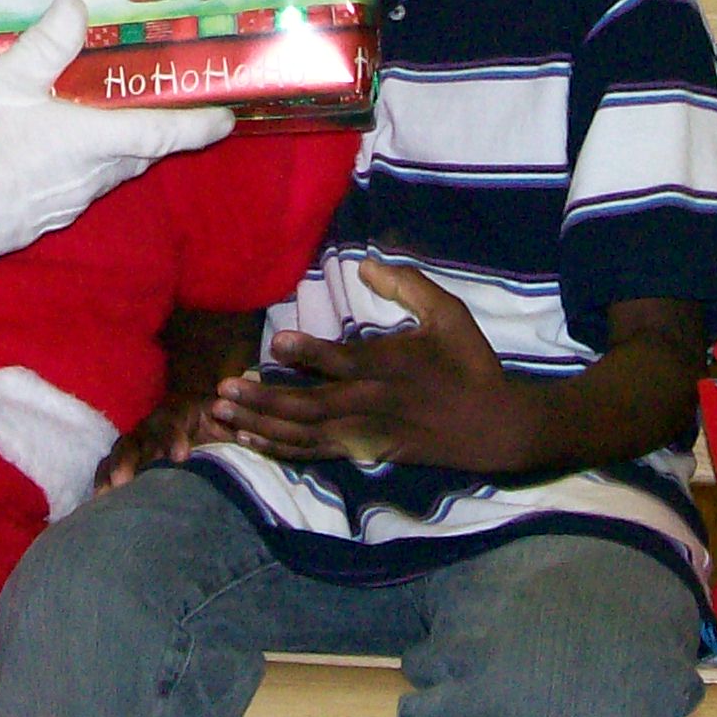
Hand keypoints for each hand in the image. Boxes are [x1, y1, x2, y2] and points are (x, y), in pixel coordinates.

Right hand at [0, 0, 232, 267]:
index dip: (197, 125)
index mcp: (89, 140)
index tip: (226, 120)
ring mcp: (66, 203)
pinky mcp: (42, 220)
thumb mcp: (4, 77)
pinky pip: (76, 190)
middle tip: (159, 108)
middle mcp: (88, 177)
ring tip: (97, 123)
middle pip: (136, 153)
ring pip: (107, 173)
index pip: (160, 132)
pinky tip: (50, 154)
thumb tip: (77, 6)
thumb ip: (47, 42)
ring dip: (113, 151)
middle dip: (153, 133)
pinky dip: (80, 169)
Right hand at [95, 392, 229, 489]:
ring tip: (106, 495)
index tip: (180, 457)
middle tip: (127, 480)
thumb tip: (244, 430)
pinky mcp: (128, 457)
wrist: (206, 416)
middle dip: (133, 459)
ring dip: (114, 472)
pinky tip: (98, 502)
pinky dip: (103, 481)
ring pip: (121, 452)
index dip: (173, 437)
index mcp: (180, 412)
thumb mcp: (231, 421)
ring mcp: (138, 440)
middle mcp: (153, 424)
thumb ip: (236, 426)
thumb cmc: (222, 423)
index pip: (173, 422)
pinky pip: (109, 466)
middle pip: (140, 438)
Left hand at [209, 260, 531, 471]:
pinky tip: (249, 440)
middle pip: (312, 406)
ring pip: (306, 434)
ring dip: (262, 425)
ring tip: (222, 414)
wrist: (494, 426)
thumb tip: (364, 263)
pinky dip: (280, 448)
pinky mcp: (365, 452)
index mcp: (394, 366)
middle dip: (265, 399)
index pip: (346, 362)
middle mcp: (374, 403)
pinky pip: (315, 453)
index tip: (275, 342)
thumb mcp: (449, 313)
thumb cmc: (469, 362)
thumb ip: (407, 285)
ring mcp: (367, 433)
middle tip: (223, 390)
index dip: (310, 354)